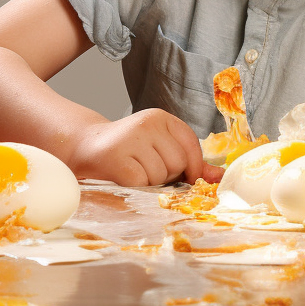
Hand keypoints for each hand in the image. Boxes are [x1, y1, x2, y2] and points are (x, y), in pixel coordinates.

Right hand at [66, 108, 223, 185]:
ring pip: (161, 175)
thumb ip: (190, 162)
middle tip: (145, 169)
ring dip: (150, 182)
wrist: (84, 147)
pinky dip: (136, 187)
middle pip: (179, 162)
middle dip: (167, 175)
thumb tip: (220, 176)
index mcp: (161, 118)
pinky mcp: (118, 159)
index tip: (185, 176)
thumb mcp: (159, 148)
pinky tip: (124, 177)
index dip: (192, 166)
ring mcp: (131, 139)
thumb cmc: (127, 151)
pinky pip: (142, 183)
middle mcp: (147, 123)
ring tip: (133, 171)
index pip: (191, 144)